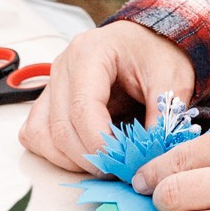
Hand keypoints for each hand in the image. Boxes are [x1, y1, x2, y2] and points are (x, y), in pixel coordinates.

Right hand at [18, 19, 195, 174]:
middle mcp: (62, 66)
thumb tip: (151, 154)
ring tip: (105, 164)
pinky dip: (56, 153)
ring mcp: (52, 84)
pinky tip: (85, 155)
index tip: (123, 161)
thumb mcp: (172, 77)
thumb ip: (163, 114)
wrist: (147, 41)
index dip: (100, 143)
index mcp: (90, 53)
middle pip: (61, 127)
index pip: (82, 108)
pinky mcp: (49, 100)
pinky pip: (37, 134)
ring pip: (42, 135)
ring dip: (71, 159)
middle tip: (119, 169)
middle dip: (90, 157)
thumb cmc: (156, 52)